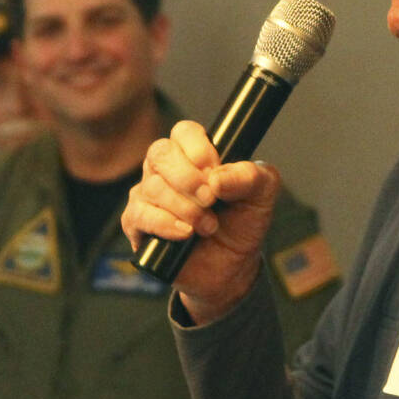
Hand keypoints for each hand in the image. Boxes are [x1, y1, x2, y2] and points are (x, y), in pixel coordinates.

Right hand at [122, 120, 281, 324]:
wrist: (231, 266)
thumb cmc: (242, 222)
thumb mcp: (262, 195)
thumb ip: (250, 176)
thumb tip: (217, 178)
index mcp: (193, 154)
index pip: (184, 132)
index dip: (198, 149)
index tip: (215, 171)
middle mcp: (165, 170)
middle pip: (160, 154)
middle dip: (188, 178)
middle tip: (211, 200)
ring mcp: (147, 195)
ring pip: (153, 187)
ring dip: (186, 208)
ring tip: (209, 226)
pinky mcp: (136, 223)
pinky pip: (140, 215)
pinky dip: (166, 224)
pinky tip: (186, 234)